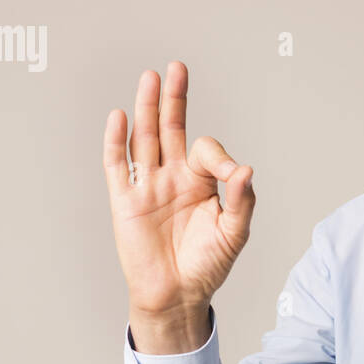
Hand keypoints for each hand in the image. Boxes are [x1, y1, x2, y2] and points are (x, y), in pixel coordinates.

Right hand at [103, 61, 254, 351]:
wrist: (177, 296)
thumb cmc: (208, 265)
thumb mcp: (235, 233)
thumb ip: (242, 201)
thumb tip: (246, 171)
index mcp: (201, 182)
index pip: (206, 151)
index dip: (217, 156)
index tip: (229, 177)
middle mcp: (174, 178)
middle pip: (171, 129)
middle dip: (175, 99)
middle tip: (177, 68)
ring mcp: (148, 187)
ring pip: (145, 139)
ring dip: (147, 109)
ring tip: (151, 78)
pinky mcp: (125, 201)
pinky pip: (118, 166)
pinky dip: (117, 141)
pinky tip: (121, 117)